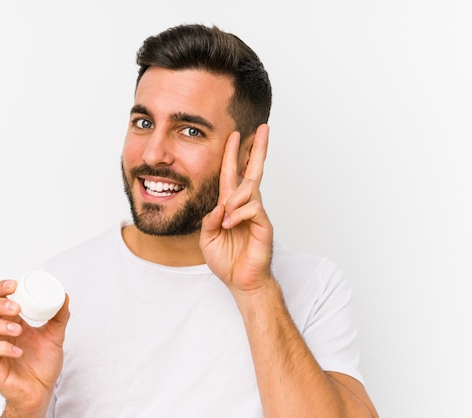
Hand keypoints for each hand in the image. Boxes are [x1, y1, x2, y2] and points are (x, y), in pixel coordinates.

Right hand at [0, 279, 68, 414]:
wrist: (42, 390)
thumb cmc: (43, 363)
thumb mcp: (55, 335)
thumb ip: (60, 316)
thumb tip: (64, 295)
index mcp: (9, 321)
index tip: (14, 284)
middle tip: (16, 307)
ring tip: (18, 329)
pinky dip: (3, 347)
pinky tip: (19, 350)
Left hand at [200, 124, 273, 292]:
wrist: (240, 281)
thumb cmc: (226, 260)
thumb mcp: (207, 238)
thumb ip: (209, 220)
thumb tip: (220, 206)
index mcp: (230, 205)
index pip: (233, 174)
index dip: (233, 155)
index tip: (235, 135)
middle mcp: (245, 205)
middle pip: (253, 170)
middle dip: (258, 148)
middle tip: (263, 128)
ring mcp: (256, 214)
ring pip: (248, 189)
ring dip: (234, 199)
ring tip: (227, 220)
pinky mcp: (264, 224)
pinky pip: (252, 207)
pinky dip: (238, 214)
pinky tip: (231, 225)